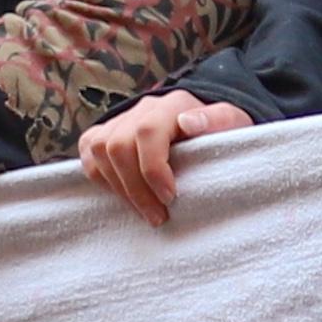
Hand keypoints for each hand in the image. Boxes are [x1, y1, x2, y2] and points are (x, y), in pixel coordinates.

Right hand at [76, 91, 250, 225]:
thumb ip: (217, 120)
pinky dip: (101, 178)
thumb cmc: (219, 131)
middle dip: (135, 188)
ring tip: (144, 211)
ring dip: (119, 187)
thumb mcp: (232, 123)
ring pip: (99, 150)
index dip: (152, 168)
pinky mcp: (105, 133)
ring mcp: (121, 120)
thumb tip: (189, 122)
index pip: (147, 132)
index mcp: (172, 105)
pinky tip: (125, 195)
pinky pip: (89, 153)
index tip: (170, 198)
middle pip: (118, 145)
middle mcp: (142, 109)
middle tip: (158, 217)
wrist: (204, 126)